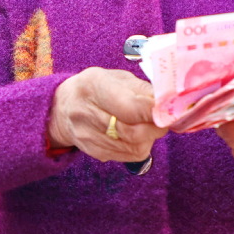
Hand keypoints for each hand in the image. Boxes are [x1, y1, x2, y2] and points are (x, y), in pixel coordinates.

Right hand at [47, 68, 165, 161]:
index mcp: (93, 86)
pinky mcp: (95, 152)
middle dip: (156, 126)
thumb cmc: (96, 89)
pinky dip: (141, 146)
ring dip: (150, 137)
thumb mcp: (116, 78)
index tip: (170, 109)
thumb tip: (168, 102)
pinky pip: (130, 155)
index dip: (155, 111)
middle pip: (134, 131)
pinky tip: (137, 134)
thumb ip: (141, 89)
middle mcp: (86, 112)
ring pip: (135, 146)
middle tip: (165, 118)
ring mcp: (88, 136)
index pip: (131, 106)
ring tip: (148, 124)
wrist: (63, 109)